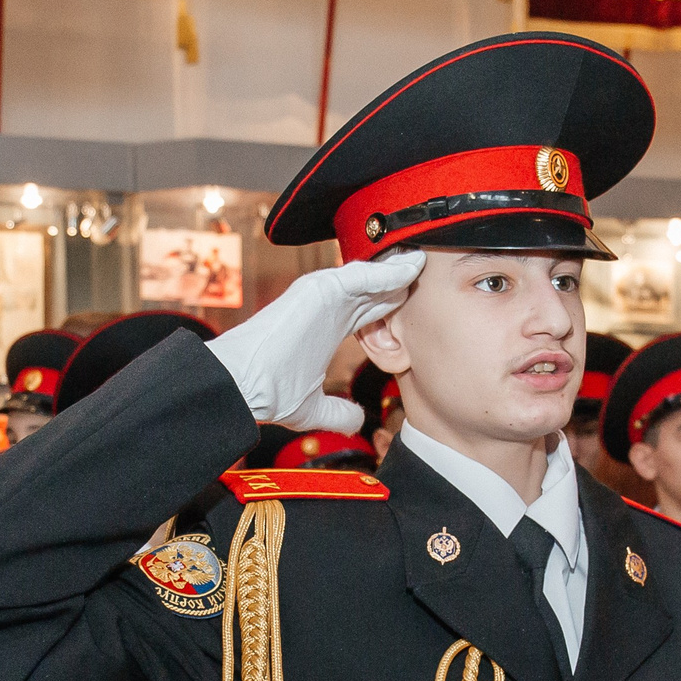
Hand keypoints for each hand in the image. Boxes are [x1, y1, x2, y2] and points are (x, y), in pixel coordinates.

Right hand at [207, 252, 421, 429]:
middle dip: (405, 281)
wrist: (242, 386)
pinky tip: (410, 267)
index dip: (398, 305)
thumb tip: (358, 420)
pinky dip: (387, 271)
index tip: (425, 304)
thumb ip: (337, 410)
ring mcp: (323, 294)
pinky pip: (362, 275)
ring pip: (372, 276)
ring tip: (428, 260)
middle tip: (437, 273)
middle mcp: (328, 306)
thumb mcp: (312, 407)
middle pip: (378, 288)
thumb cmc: (268, 393)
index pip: (373, 309)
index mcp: (329, 326)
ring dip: (400, 269)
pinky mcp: (319, 289)